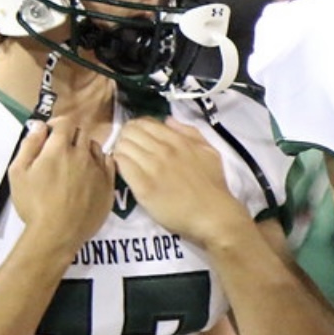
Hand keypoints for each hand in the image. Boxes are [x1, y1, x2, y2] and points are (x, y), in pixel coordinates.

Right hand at [9, 117, 114, 249]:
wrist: (57, 233)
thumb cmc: (33, 203)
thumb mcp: (18, 172)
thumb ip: (29, 145)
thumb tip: (39, 126)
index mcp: (60, 148)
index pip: (66, 122)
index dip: (57, 124)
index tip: (50, 134)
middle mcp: (83, 154)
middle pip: (81, 133)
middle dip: (70, 136)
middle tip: (59, 151)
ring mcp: (99, 168)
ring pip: (95, 148)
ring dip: (85, 149)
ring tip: (73, 165)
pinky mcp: (110, 183)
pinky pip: (108, 163)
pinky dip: (99, 163)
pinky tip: (89, 173)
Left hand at [112, 117, 246, 245]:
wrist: (212, 214)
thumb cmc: (213, 184)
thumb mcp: (209, 151)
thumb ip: (190, 132)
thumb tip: (168, 120)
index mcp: (179, 140)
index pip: (145, 123)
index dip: (137, 128)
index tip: (139, 138)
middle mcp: (164, 150)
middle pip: (130, 132)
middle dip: (126, 137)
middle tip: (131, 149)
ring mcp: (152, 168)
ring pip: (122, 146)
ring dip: (121, 151)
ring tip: (128, 160)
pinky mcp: (143, 186)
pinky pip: (122, 165)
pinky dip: (120, 164)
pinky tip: (126, 170)